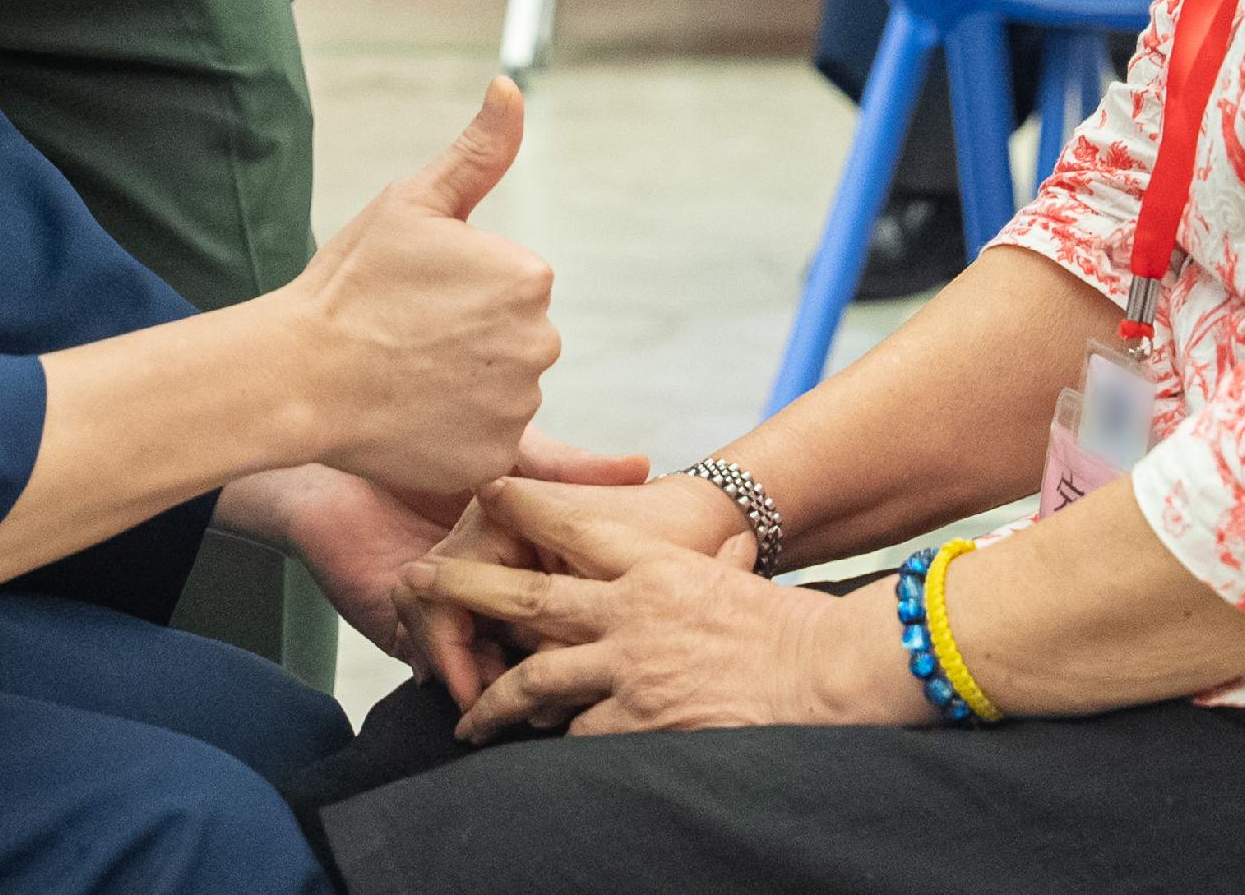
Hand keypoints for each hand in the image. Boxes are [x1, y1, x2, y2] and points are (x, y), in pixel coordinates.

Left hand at [273, 430, 650, 666]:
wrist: (324, 461)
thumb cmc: (415, 442)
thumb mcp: (504, 451)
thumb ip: (565, 468)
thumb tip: (640, 466)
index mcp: (527, 545)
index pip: (567, 591)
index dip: (579, 612)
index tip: (592, 623)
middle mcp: (495, 583)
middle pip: (531, 632)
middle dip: (534, 655)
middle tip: (535, 663)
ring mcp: (455, 611)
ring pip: (487, 652)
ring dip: (487, 670)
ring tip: (485, 677)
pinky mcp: (409, 631)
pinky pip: (435, 658)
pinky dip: (443, 664)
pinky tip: (443, 669)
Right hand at [275, 78, 558, 497]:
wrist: (298, 373)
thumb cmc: (349, 283)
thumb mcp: (413, 202)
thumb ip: (479, 151)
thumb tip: (511, 87)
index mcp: (528, 277)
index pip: (513, 283)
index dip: (461, 288)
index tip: (416, 296)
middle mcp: (538, 343)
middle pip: (514, 338)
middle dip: (471, 337)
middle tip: (406, 336)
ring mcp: (516, 407)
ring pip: (501, 389)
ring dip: (465, 385)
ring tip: (405, 376)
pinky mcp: (489, 459)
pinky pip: (484, 440)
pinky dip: (454, 432)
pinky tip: (411, 415)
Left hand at [412, 483, 925, 741]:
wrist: (825, 672)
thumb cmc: (790, 625)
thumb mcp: (739, 576)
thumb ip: (717, 564)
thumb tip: (724, 553)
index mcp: (652, 564)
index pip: (572, 526)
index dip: (523, 508)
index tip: (485, 490)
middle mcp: (630, 609)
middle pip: (527, 599)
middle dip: (466, 592)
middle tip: (419, 586)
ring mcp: (629, 667)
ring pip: (535, 680)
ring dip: (492, 699)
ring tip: (466, 715)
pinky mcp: (638, 720)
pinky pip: (577, 733)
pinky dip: (556, 741)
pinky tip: (535, 753)